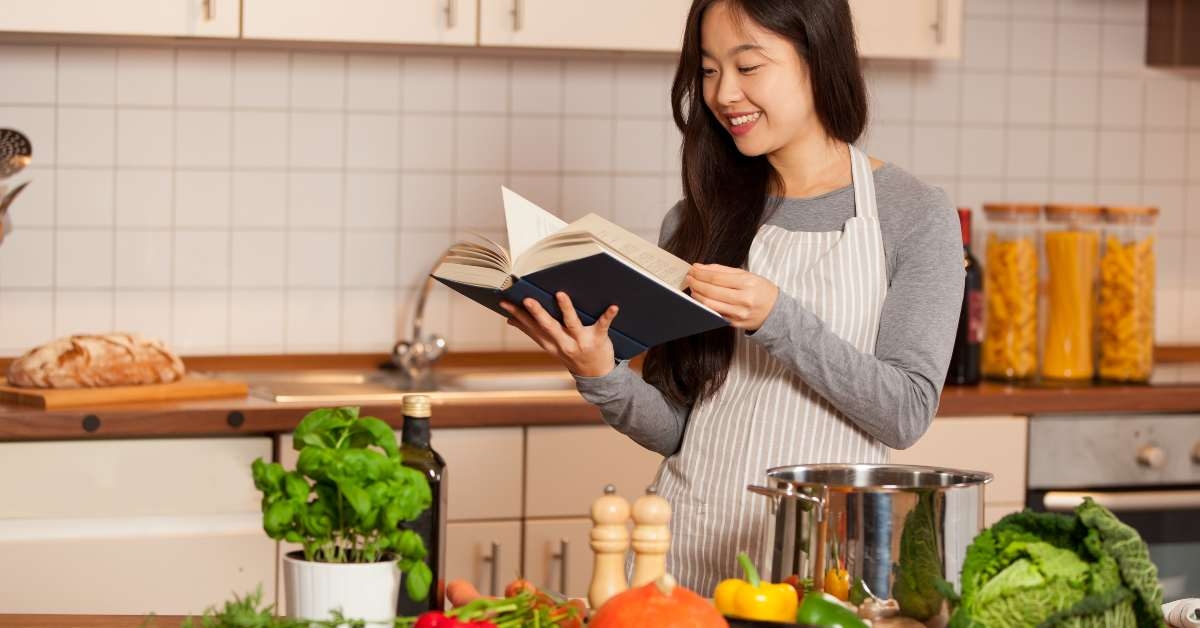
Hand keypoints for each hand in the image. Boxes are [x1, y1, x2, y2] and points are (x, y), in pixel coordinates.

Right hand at [500, 292, 619, 376]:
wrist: (597, 375)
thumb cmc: (572, 354)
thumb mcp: (551, 346)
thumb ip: (533, 332)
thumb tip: (511, 320)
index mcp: (550, 344)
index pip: (531, 328)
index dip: (518, 315)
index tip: (505, 303)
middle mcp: (564, 344)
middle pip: (548, 327)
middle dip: (537, 313)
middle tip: (527, 299)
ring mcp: (581, 342)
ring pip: (571, 324)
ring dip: (566, 309)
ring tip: (560, 294)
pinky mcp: (598, 339)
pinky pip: (602, 325)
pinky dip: (608, 315)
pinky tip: (614, 306)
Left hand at [685, 263, 778, 330]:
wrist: (776, 312)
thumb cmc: (760, 291)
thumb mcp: (747, 275)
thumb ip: (723, 270)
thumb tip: (702, 267)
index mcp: (747, 283)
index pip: (716, 277)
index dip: (701, 273)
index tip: (692, 269)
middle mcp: (743, 299)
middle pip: (711, 290)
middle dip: (696, 283)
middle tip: (689, 277)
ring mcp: (739, 313)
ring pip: (710, 304)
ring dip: (697, 295)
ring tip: (693, 287)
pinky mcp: (735, 324)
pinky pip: (715, 313)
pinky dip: (705, 305)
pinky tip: (701, 299)